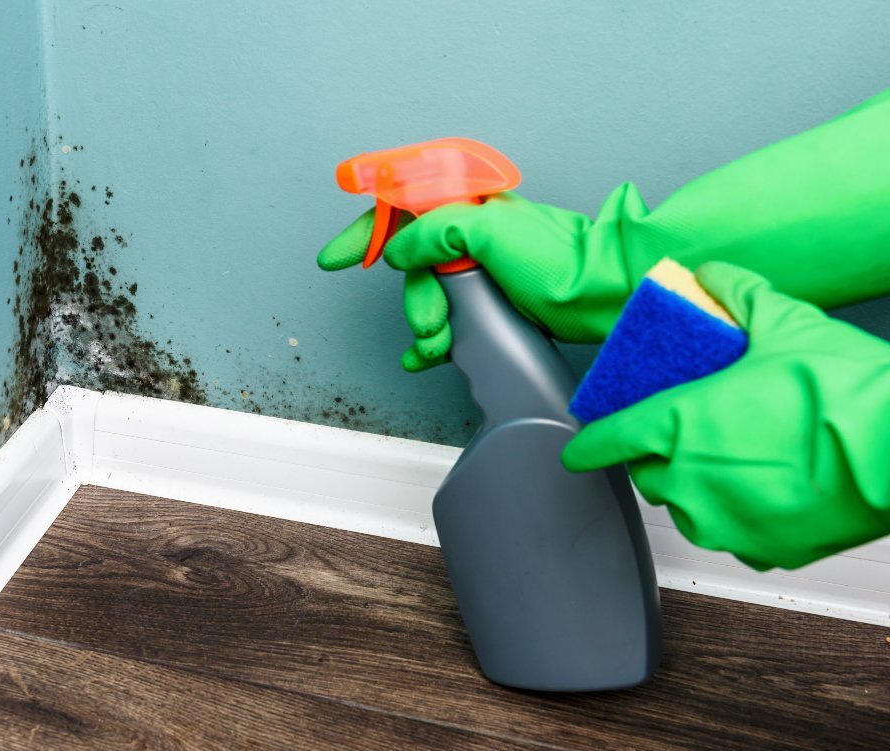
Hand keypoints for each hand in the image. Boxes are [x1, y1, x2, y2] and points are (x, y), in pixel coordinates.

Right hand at [318, 188, 647, 370]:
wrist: (602, 295)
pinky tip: (426, 355)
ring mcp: (480, 267)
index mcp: (467, 205)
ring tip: (437, 342)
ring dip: (425, 323)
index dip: (366, 232)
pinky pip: (448, 317)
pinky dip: (433, 339)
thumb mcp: (488, 231)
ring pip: (428, 294)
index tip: (338, 258)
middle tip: (427, 321)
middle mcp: (471, 233)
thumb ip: (434, 233)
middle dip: (413, 297)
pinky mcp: (491, 299)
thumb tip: (399, 250)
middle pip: (411, 262)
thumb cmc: (561, 259)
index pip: (401, 208)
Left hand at [563, 262, 889, 569]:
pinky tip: (772, 484)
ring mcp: (722, 521)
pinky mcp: (759, 550)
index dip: (589, 443)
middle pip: (648, 473)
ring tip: (743, 455)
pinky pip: (732, 531)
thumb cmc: (844, 392)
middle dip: (662, 455)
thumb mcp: (785, 322)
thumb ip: (736, 296)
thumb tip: (714, 277)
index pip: (606, 440)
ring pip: (687, 506)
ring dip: (699, 485)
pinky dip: (741, 512)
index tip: (580, 446)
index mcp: (677, 426)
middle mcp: (688, 481)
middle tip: (697, 430)